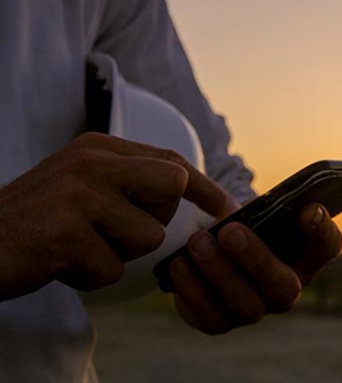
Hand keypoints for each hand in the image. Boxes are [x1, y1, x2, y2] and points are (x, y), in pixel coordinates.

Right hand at [0, 132, 234, 300]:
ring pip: (147, 236)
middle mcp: (92, 162)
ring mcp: (79, 195)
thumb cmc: (33, 221)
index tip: (227, 208)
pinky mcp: (67, 233)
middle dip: (153, 220)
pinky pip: (112, 268)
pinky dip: (90, 276)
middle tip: (108, 229)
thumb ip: (125, 181)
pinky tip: (60, 263)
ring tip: (76, 246)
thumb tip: (184, 189)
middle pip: (171, 190)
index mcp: (98, 147)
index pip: (172, 160)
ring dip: (117, 254)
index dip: (204, 187)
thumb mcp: (79, 184)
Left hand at [169, 203, 341, 334]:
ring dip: (220, 272)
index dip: (322, 231)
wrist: (209, 247)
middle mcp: (286, 289)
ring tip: (197, 242)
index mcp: (305, 257)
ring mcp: (255, 310)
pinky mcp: (221, 322)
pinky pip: (209, 316)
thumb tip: (264, 205)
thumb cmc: (241, 224)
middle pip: (284, 287)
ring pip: (246, 304)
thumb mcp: (258, 211)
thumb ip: (270, 207)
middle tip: (230, 230)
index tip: (308, 208)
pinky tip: (179, 264)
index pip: (327, 247)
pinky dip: (192, 290)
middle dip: (256, 259)